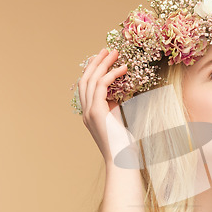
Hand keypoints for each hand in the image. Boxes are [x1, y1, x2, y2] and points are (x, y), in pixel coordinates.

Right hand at [77, 48, 129, 164]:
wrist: (122, 160)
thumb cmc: (125, 146)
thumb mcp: (121, 122)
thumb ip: (118, 108)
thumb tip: (125, 95)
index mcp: (90, 115)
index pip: (86, 87)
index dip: (92, 71)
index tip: (102, 59)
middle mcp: (86, 112)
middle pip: (85, 80)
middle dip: (96, 63)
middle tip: (106, 50)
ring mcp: (89, 112)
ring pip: (91, 80)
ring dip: (103, 64)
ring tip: (114, 53)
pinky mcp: (97, 112)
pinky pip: (102, 86)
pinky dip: (111, 74)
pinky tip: (122, 68)